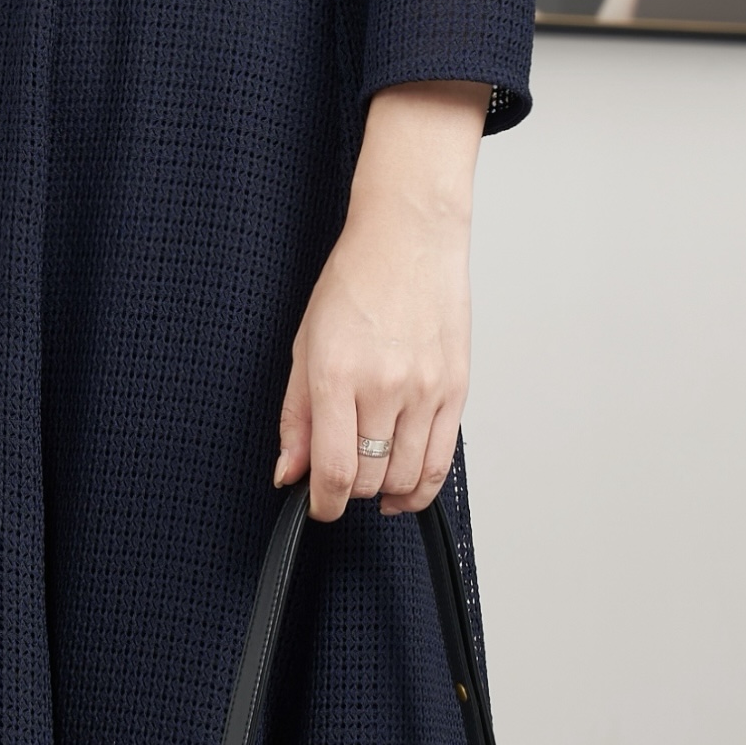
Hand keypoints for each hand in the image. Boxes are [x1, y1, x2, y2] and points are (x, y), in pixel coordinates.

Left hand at [275, 84, 487, 518]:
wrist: (409, 239)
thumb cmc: (354, 282)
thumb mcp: (304, 346)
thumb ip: (295, 417)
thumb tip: (288, 473)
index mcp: (337, 376)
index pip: (333, 471)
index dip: (323, 503)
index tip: (318, 505)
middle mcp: (384, 386)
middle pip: (370, 479)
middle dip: (350, 491)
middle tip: (340, 477)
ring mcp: (426, 390)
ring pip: (407, 477)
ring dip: (386, 491)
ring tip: (374, 480)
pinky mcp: (456, 390)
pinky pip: (442, 462)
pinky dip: (422, 486)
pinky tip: (406, 486)